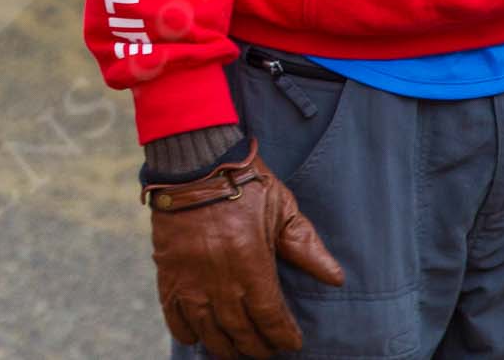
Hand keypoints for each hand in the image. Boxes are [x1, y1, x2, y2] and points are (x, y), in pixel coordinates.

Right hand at [146, 141, 344, 358]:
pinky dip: (187, 333)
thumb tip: (335, 278)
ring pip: (210, 331)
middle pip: (242, 332)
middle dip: (258, 347)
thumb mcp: (282, 207)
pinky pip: (175, 316)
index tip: (292, 342)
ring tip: (236, 350)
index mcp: (253, 265)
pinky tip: (198, 338)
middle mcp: (221, 280)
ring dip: (225, 347)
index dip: (284, 336)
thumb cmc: (242, 181)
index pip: (272, 319)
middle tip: (266, 349)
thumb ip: (306, 245)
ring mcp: (191, 280)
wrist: (192, 161)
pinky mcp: (168, 273)